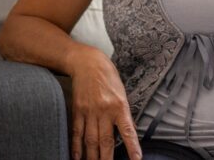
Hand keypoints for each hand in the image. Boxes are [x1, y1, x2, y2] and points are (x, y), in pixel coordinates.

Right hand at [67, 45, 141, 159]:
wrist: (88, 64)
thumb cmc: (108, 77)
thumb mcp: (122, 92)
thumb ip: (123, 112)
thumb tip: (128, 130)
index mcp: (119, 106)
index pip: (128, 131)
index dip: (132, 146)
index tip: (136, 159)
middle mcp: (104, 111)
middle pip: (105, 140)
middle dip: (107, 158)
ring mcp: (89, 112)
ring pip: (90, 140)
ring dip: (92, 157)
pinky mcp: (77, 112)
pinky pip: (77, 133)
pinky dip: (77, 147)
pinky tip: (77, 157)